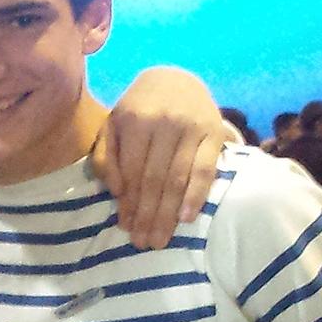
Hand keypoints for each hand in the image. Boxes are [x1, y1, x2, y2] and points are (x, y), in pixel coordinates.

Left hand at [94, 67, 221, 249]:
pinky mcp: (215, 131)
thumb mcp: (112, 127)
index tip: (126, 228)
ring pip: (179, 178)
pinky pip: (206, 169)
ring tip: (161, 238)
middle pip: (155, 180)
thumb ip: (107, 157)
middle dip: (149, 215)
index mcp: (135, 121)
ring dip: (169, 213)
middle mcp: (165, 123)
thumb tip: (119, 193)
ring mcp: (192, 127)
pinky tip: (187, 217)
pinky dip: (197, 194)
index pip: (132, 172)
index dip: (129, 203)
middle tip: (145, 243)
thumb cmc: (136, 110)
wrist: (174, 79)